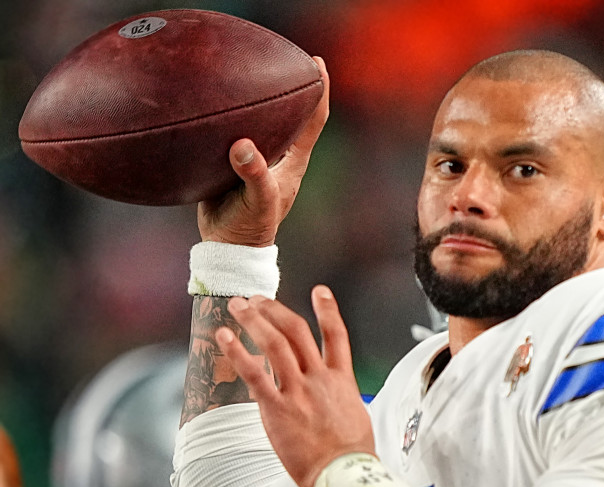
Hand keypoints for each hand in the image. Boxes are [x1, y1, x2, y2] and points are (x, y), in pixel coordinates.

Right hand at [198, 56, 330, 246]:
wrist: (228, 246)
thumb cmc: (250, 227)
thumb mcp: (257, 202)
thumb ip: (254, 174)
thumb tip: (243, 146)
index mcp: (293, 161)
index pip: (313, 120)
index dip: (319, 91)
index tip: (317, 64)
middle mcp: (280, 156)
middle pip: (292, 114)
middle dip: (292, 87)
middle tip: (286, 56)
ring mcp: (259, 160)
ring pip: (264, 122)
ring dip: (262, 100)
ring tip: (250, 72)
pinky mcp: (236, 164)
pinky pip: (237, 134)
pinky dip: (233, 117)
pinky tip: (218, 104)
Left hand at [215, 285, 373, 486]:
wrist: (345, 474)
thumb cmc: (352, 456)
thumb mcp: (356, 418)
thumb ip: (343, 402)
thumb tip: (339, 404)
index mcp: (342, 381)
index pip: (337, 336)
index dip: (328, 310)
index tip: (319, 291)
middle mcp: (320, 379)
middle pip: (297, 332)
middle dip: (275, 310)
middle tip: (258, 299)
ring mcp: (299, 391)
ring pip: (276, 343)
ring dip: (254, 320)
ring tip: (238, 306)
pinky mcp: (278, 408)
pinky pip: (254, 373)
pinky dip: (237, 352)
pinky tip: (224, 337)